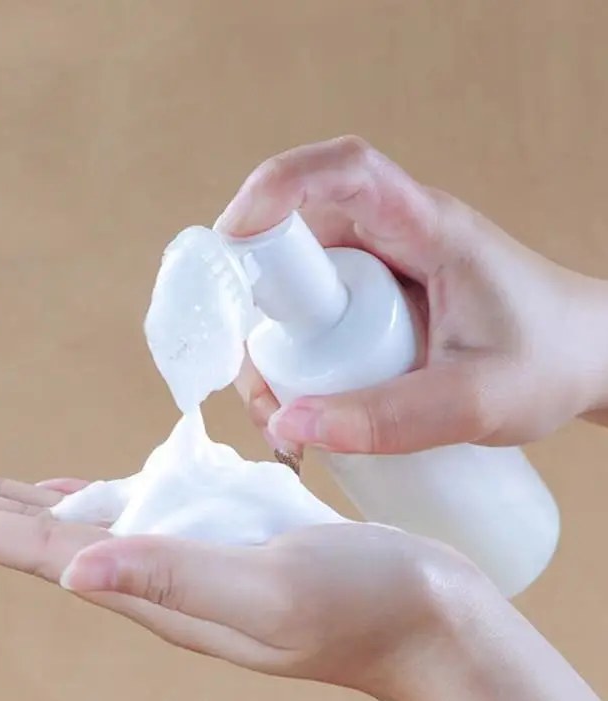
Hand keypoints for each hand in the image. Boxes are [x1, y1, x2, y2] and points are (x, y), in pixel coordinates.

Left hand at [0, 468, 472, 697]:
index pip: (51, 557)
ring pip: (86, 525)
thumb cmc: (365, 603)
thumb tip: (76, 574)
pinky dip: (93, 499)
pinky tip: (77, 494)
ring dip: (24, 506)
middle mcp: (164, 581)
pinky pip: (137, 513)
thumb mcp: (271, 592)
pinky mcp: (221, 540)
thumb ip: (176, 578)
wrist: (427, 614)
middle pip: (50, 541)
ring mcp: (191, 560)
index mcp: (164, 594)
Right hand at [218, 136, 607, 455]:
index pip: (344, 171)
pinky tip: (300, 408)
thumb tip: (293, 425)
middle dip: (255, 302)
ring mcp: (378, 269)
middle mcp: (392, 237)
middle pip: (294, 236)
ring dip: (269, 343)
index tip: (232, 242)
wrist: (587, 361)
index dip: (277, 189)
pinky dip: (291, 357)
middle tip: (260, 383)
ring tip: (280, 414)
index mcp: (427, 227)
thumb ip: (388, 419)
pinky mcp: (372, 301)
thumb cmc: (551, 361)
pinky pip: (313, 313)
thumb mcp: (475, 401)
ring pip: (295, 283)